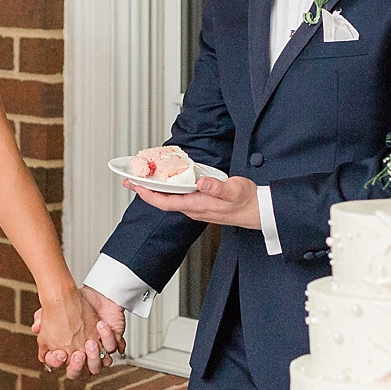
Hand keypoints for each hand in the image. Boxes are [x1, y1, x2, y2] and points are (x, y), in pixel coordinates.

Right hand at [32, 285, 126, 378]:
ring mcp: (99, 351)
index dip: (59, 363)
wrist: (93, 294)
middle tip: (78, 353)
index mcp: (67, 352)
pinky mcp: (112, 342)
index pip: (62, 366)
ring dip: (95, 357)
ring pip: (99, 365)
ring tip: (91, 342)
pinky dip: (109, 339)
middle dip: (78, 366)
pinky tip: (102, 328)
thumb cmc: (72, 306)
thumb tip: (36, 327)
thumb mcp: (54, 312)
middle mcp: (84, 355)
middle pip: (81, 373)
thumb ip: (42, 320)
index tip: (60, 353)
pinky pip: (113, 347)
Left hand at [125, 173, 261, 229]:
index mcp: (198, 205)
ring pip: (170, 199)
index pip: (165, 202)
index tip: (135, 185)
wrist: (259, 212)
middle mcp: (194, 209)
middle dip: (145, 190)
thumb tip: (201, 183)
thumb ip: (218, 187)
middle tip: (131, 179)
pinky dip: (168, 188)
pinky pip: (179, 197)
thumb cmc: (247, 202)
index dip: (148, 195)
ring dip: (155, 189)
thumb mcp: (235, 190)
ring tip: (144, 177)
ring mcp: (197, 207)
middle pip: (163, 201)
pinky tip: (167, 180)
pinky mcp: (201, 204)